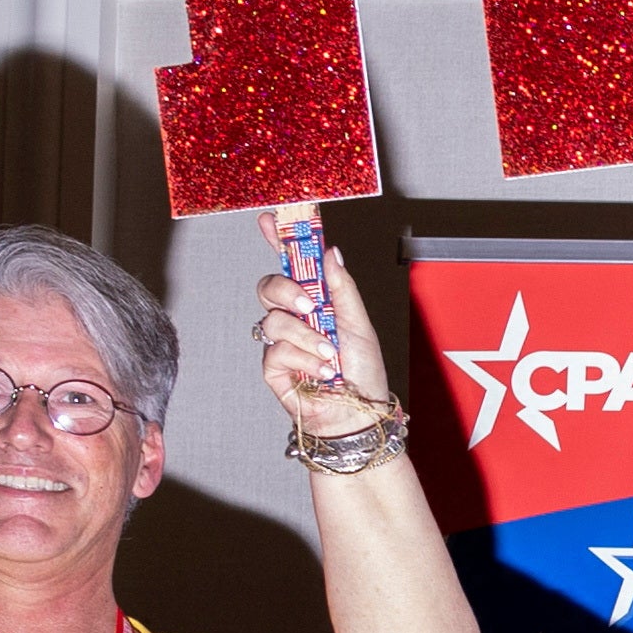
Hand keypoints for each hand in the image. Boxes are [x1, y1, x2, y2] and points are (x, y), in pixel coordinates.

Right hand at [252, 209, 398, 436]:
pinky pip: (276, 351)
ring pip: (272, 320)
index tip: (271, 219)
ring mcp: (282, 343)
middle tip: (311, 307)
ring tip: (330, 354)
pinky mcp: (273, 369)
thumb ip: (341, 288)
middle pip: (268, 287)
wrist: (358, 413)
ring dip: (306, 337)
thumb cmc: (363, 373)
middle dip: (287, 292)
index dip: (278, 241)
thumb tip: (330, 252)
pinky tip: (322, 372)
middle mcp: (295, 319)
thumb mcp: (359, 323)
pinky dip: (304, 360)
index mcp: (316, 302)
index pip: (290, 265)